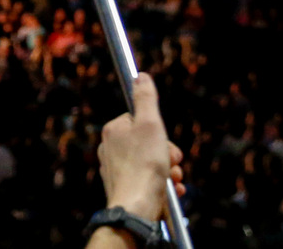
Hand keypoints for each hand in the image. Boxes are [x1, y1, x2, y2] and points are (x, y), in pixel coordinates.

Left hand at [97, 73, 184, 221]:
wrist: (136, 206)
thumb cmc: (144, 165)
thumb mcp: (151, 125)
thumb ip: (146, 99)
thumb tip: (140, 76)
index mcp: (113, 131)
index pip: (140, 121)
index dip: (159, 132)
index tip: (167, 143)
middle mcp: (109, 148)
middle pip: (147, 143)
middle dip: (166, 154)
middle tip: (173, 163)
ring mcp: (115, 169)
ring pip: (150, 163)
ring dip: (167, 170)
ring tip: (172, 180)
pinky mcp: (123, 188)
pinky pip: (147, 181)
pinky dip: (161, 185)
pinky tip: (170, 192)